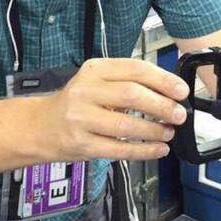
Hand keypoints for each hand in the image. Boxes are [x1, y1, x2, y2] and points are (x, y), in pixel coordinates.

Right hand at [41, 59, 188, 161]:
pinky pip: (119, 149)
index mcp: (95, 70)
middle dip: (162, 106)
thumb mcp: (97, 81)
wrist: (40, 126)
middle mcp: (86, 92)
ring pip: (126, 126)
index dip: (163, 80)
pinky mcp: (82, 144)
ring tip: (169, 132)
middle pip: (132, 96)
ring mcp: (82, 119)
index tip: (181, 90)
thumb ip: (128, 82)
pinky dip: (144, 151)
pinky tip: (159, 149)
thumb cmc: (76, 103)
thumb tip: (170, 91)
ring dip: (155, 131)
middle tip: (179, 114)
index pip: (135, 70)